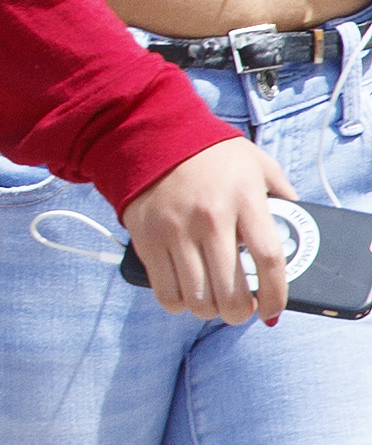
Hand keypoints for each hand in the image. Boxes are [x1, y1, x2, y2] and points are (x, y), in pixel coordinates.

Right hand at [119, 137, 300, 325]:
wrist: (151, 131)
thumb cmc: (211, 152)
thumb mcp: (257, 164)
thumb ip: (283, 194)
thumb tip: (299, 228)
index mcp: (244, 199)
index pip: (270, 262)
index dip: (276, 296)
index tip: (273, 310)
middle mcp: (210, 218)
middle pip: (232, 292)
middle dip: (240, 313)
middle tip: (241, 310)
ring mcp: (174, 229)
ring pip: (198, 299)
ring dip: (209, 310)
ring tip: (212, 302)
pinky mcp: (145, 236)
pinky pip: (164, 291)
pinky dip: (178, 303)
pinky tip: (184, 293)